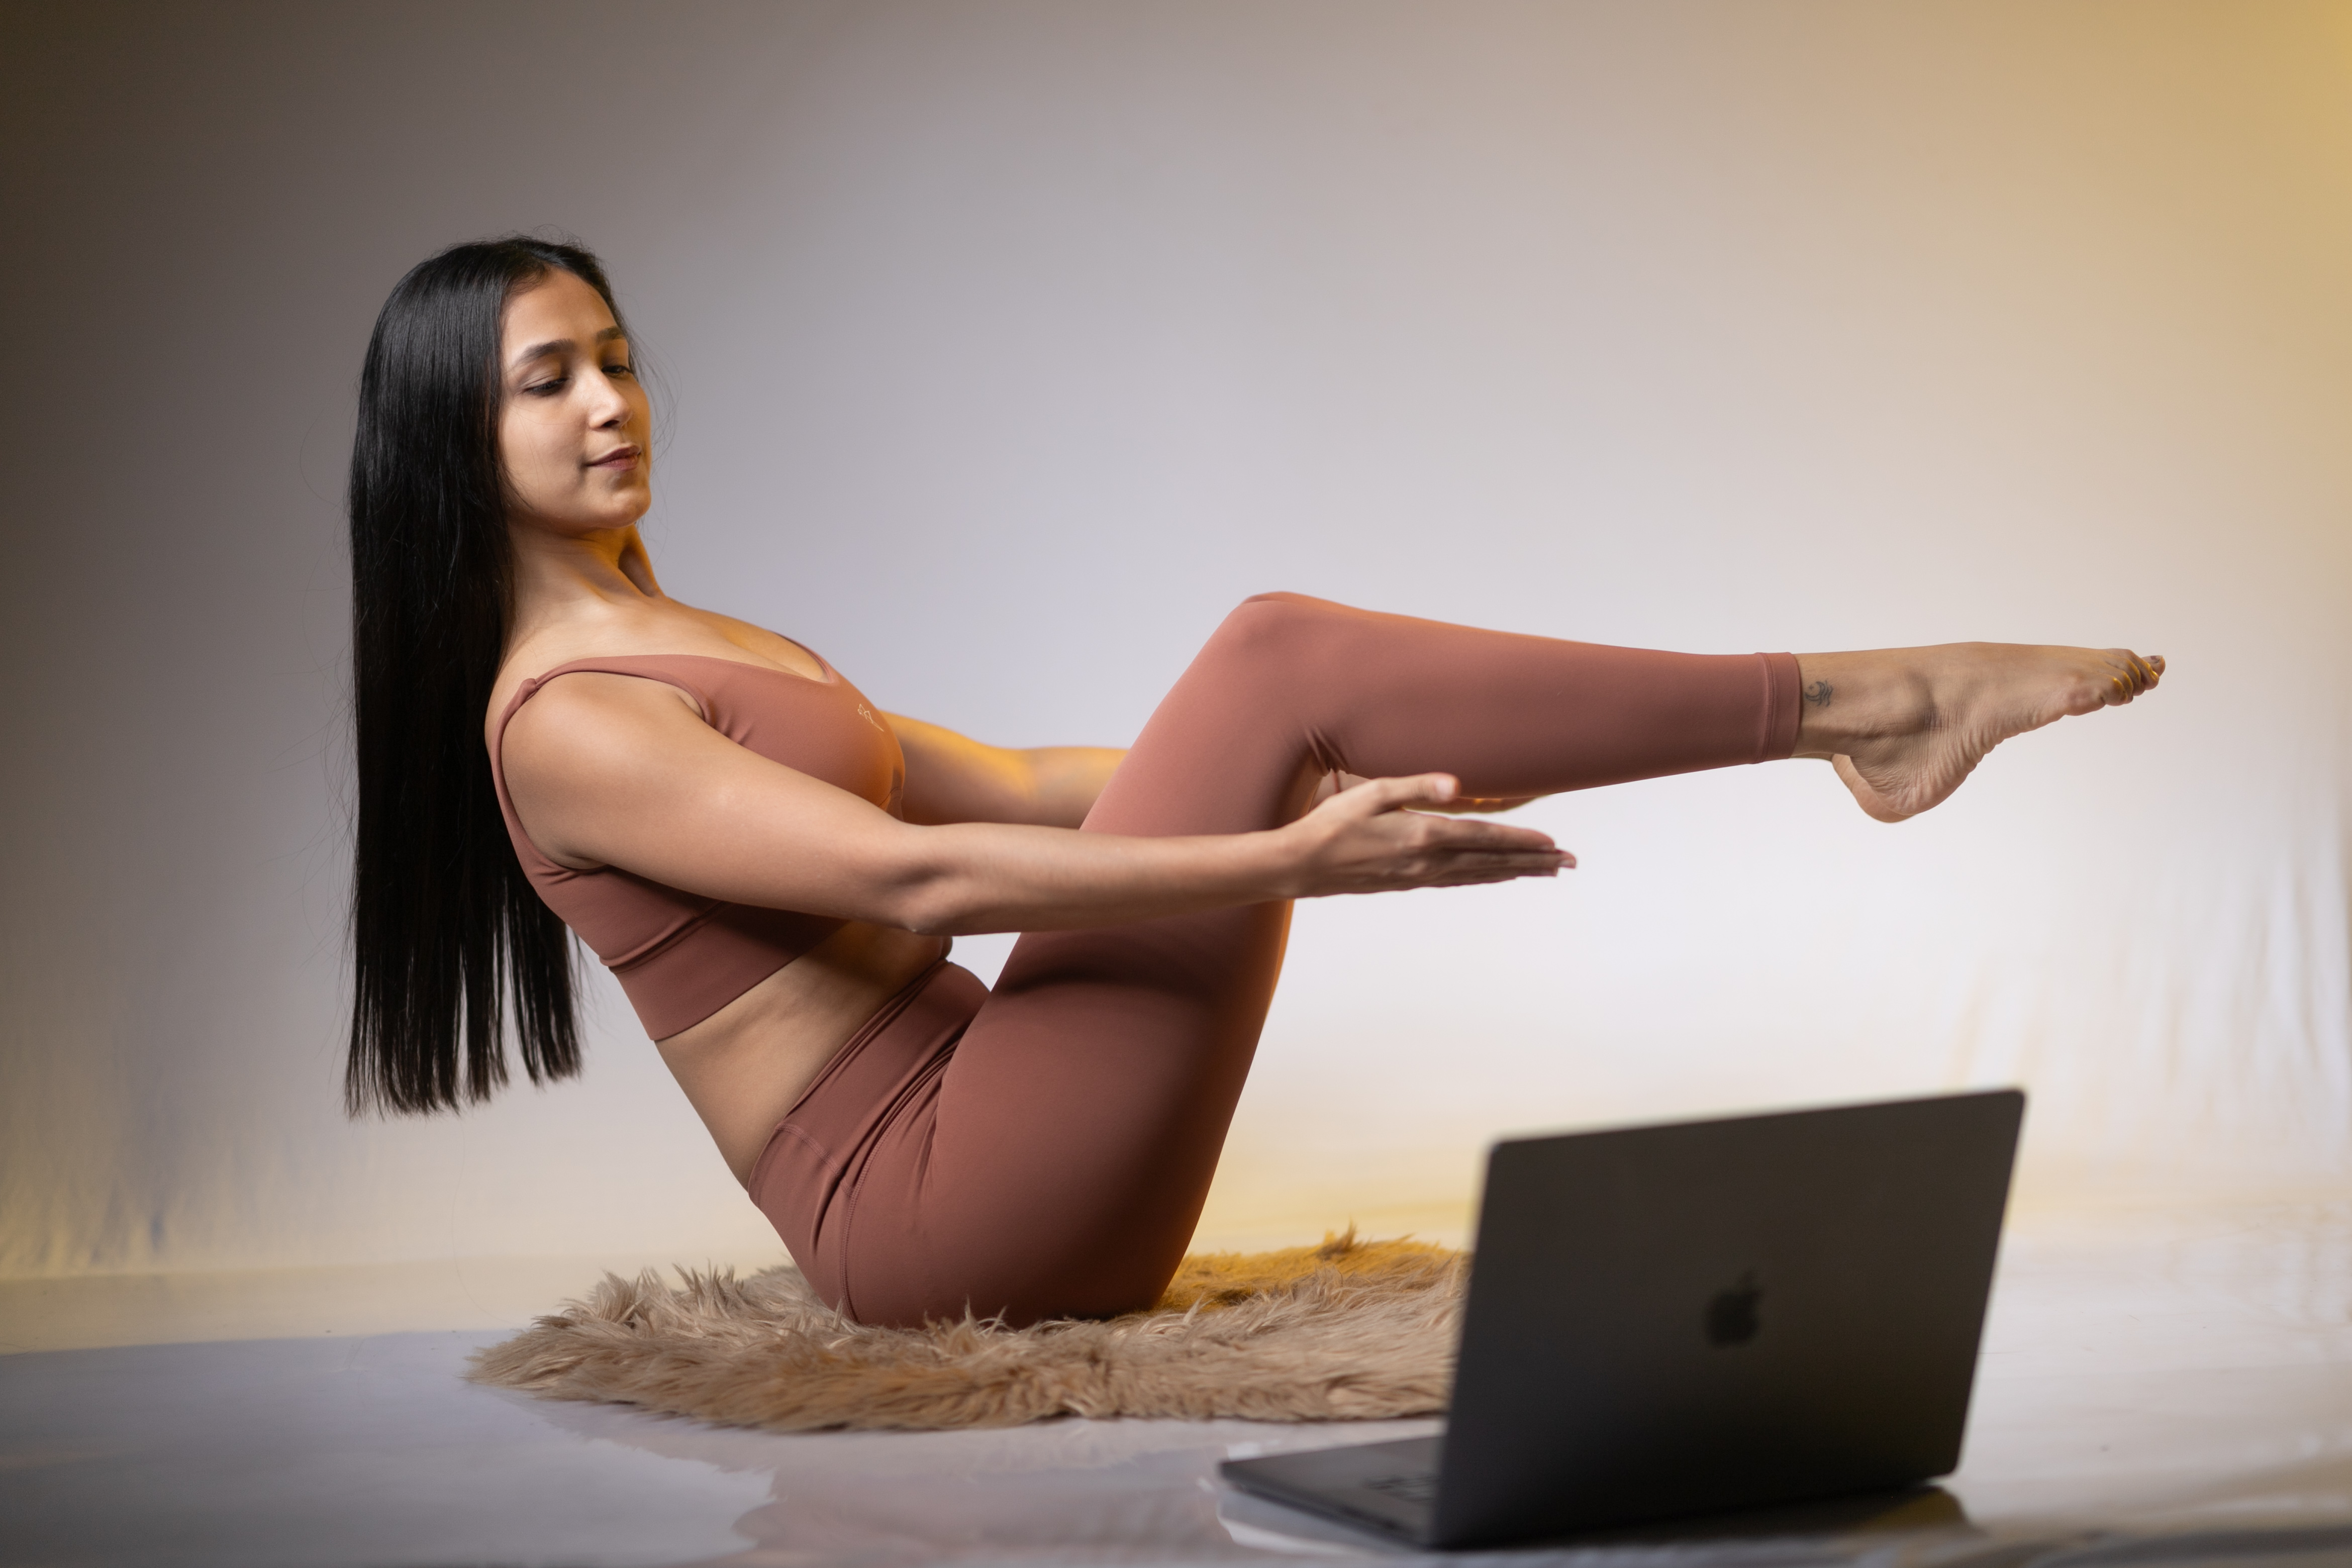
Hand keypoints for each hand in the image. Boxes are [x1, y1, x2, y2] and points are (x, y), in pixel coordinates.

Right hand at [1282, 773, 1573, 897]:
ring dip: (1516, 872)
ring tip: (1547, 872)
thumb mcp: (1371, 793)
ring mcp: (1420, 876)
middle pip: (1492, 862)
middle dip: (1534, 862)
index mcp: (1423, 836)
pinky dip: (1485, 879)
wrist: (1301, 867)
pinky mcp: (1409, 882)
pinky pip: (1459, 882)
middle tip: (1569, 863)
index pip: (1486, 838)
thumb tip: (1457, 784)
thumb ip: (1416, 785)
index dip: (1523, 841)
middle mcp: (1428, 861)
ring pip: (1480, 875)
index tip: (1555, 844)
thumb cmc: (1331, 824)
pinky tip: (1497, 877)